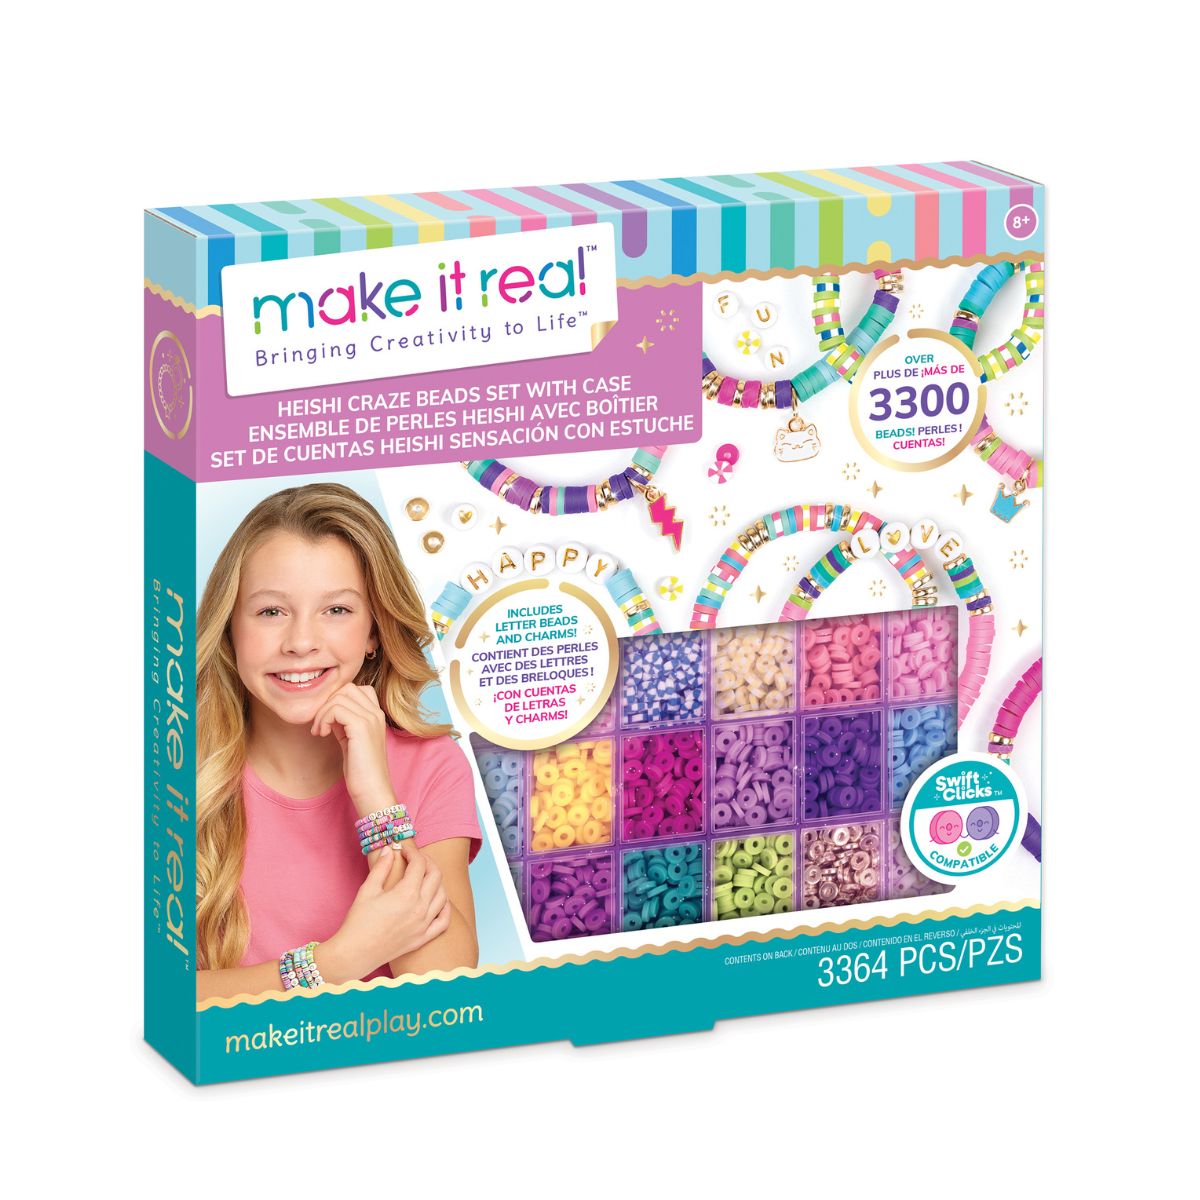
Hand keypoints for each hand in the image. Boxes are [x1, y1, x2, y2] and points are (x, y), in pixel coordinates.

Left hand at [310, 682, 392, 813]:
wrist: (372, 791)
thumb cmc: (361, 771)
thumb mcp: (351, 740)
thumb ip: (344, 723)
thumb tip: (328, 712)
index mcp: (376, 715)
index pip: (356, 689)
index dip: (337, 700)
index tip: (328, 720)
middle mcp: (376, 713)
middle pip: (347, 688)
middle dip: (328, 703)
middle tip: (321, 725)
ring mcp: (371, 718)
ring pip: (339, 697)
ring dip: (323, 713)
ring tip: (320, 731)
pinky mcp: (361, 727)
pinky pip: (335, 709)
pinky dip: (324, 719)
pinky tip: (323, 734)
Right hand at [319, 841, 450, 981]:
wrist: (354, 953)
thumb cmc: (358, 921)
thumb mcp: (368, 890)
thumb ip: (381, 867)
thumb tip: (390, 849)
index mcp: (406, 894)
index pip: (419, 864)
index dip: (413, 852)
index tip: (404, 850)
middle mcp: (420, 908)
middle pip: (436, 876)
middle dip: (427, 862)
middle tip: (416, 859)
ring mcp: (424, 925)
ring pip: (443, 896)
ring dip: (437, 881)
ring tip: (425, 876)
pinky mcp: (423, 938)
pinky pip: (444, 921)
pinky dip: (445, 908)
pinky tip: (438, 901)